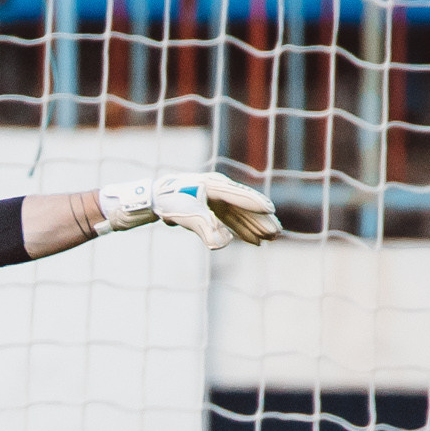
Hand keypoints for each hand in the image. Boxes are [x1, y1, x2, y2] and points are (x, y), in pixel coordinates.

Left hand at [98, 173, 281, 249]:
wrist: (152, 199)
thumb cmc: (169, 203)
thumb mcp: (187, 217)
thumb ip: (206, 229)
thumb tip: (222, 244)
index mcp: (214, 186)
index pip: (239, 197)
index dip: (255, 206)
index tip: (271, 213)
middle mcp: (219, 190)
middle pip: (243, 207)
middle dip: (259, 221)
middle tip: (276, 234)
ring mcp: (215, 198)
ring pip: (238, 214)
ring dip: (252, 226)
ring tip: (269, 239)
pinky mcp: (211, 207)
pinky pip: (229, 219)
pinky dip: (239, 229)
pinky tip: (251, 240)